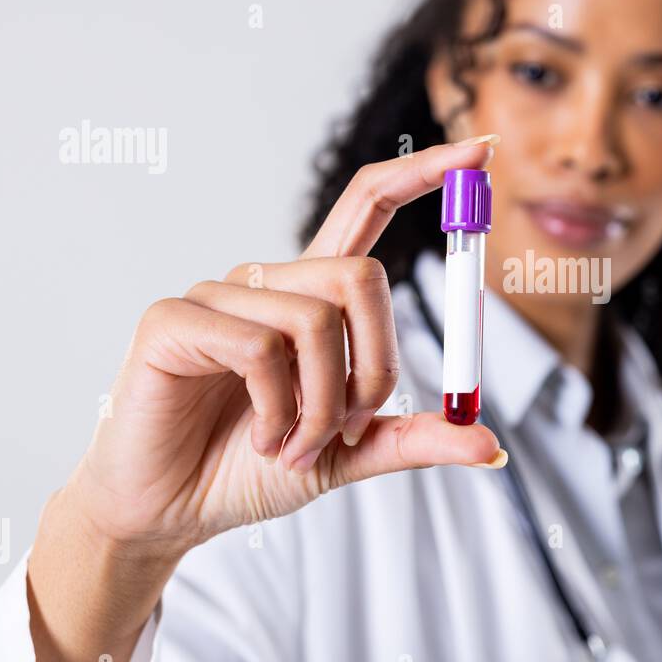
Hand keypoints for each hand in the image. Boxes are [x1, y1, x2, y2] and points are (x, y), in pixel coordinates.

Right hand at [67, 137, 503, 556]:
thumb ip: (414, 439)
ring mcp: (217, 294)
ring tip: (293, 446)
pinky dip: (278, 411)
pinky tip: (262, 440)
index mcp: (311, 296)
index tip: (482, 149)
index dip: (423, 172)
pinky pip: (260, 348)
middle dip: (376, 366)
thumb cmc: (250, 468)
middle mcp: (267, 281)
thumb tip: (491, 443)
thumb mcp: (349, 454)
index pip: (370, 205)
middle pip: (361, 276)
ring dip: (322, 405)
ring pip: (317, 319)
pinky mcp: (174, 320)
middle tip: (349, 427)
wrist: (171, 511)